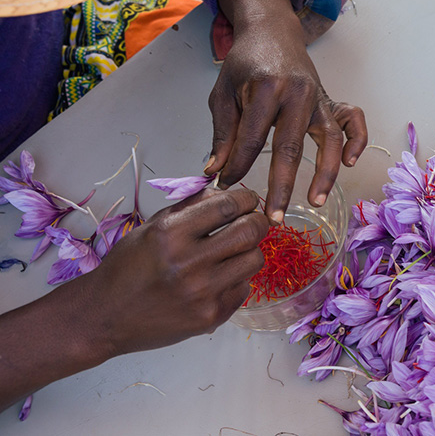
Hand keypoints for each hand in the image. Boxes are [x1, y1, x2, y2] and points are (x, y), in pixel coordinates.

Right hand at [0, 188, 267, 409]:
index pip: (228, 206)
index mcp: (171, 234)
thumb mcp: (152, 227)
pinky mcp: (211, 317)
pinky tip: (218, 279)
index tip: (248, 200)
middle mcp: (189, 263)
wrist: (104, 317)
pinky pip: (243, 288)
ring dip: (249, 252)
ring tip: (233, 252)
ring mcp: (202, 293)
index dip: (246, 199)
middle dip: (256, 222)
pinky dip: (236, 279)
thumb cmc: (128, 267)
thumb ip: (191, 207)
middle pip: (250, 232)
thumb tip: (228, 192)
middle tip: (251, 223)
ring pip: (254, 260)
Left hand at [209, 0, 367, 222]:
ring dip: (324, 173)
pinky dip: (357, 140)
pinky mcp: (332, 100)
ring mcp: (319, 96)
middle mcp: (298, 93)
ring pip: (329, 139)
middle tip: (273, 216)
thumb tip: (216, 172)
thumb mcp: (223, 93)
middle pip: (290, 146)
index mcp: (265, 87)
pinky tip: (350, 162)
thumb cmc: (245, 63)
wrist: (272, 30)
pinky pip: (354, 121)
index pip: (251, 138)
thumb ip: (223, 133)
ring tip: (315, 200)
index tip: (226, 186)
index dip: (237, 165)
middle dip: (281, 185)